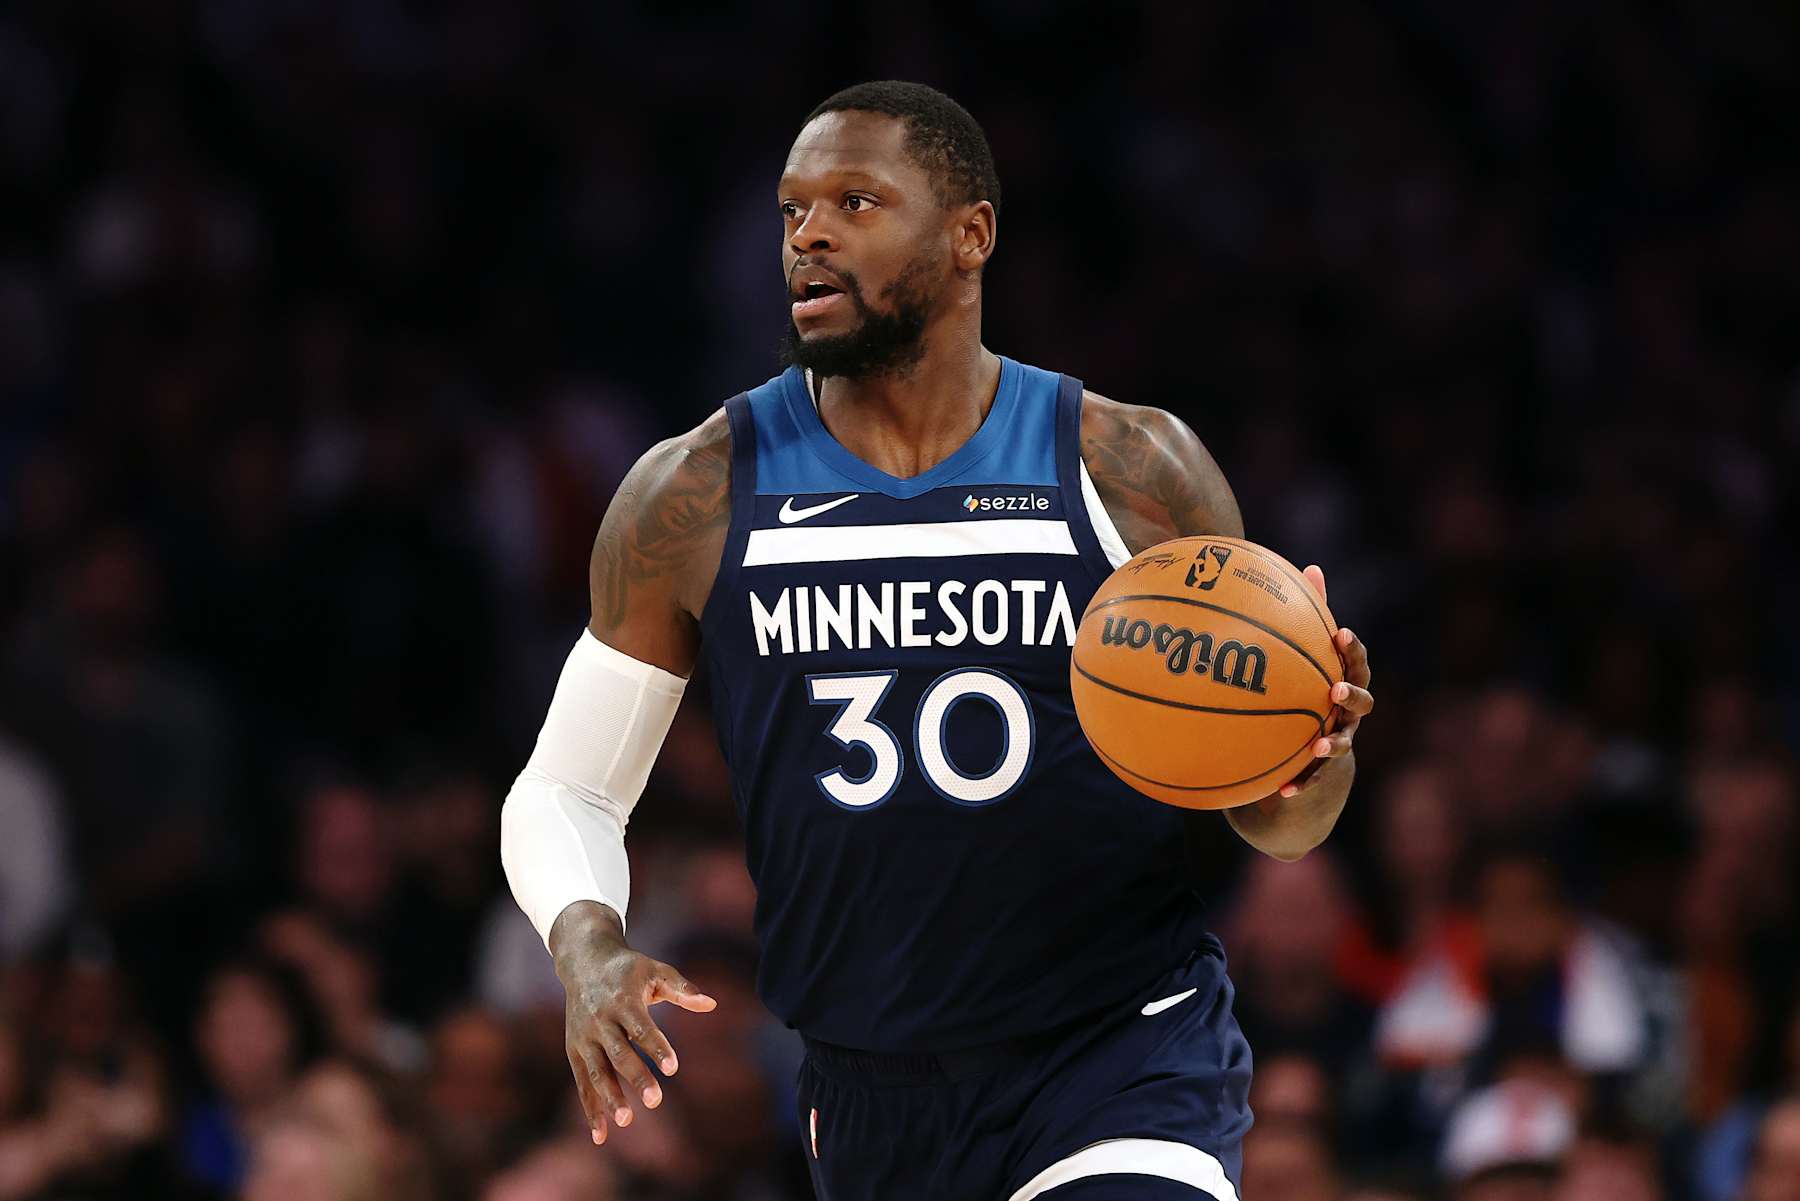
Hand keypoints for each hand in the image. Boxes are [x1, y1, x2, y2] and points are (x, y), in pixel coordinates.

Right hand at [551, 903, 716, 1145]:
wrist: (584, 961)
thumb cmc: (629, 969)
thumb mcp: (656, 970)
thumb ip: (682, 988)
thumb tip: (711, 1004)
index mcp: (622, 1001)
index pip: (641, 1028)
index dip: (657, 1047)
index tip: (672, 1068)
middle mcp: (600, 1020)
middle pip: (619, 1053)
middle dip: (636, 1077)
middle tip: (656, 1101)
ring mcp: (584, 1037)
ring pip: (596, 1071)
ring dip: (609, 1097)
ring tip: (626, 1121)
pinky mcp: (574, 1049)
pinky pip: (582, 1082)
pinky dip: (590, 1108)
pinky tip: (601, 1134)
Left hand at [1277, 564, 1372, 798]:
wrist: (1314, 756)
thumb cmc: (1311, 692)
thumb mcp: (1309, 658)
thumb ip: (1309, 617)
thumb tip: (1310, 566)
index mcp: (1346, 682)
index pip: (1356, 662)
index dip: (1351, 648)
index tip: (1339, 633)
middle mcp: (1350, 713)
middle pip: (1363, 702)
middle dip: (1352, 695)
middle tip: (1335, 689)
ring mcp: (1341, 743)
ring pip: (1342, 744)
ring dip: (1332, 745)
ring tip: (1317, 746)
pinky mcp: (1324, 772)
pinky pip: (1314, 779)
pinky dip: (1301, 784)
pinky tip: (1283, 791)